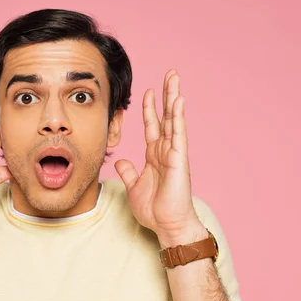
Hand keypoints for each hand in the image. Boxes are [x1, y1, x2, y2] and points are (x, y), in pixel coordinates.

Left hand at [114, 69, 205, 247]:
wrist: (167, 225)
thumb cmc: (155, 209)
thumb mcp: (133, 186)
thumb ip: (129, 171)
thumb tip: (122, 161)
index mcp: (154, 156)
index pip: (152, 126)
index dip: (149, 109)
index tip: (147, 92)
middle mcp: (165, 150)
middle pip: (166, 116)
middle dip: (166, 95)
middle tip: (169, 74)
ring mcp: (173, 153)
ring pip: (174, 119)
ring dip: (174, 98)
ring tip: (174, 78)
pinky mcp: (179, 158)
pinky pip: (178, 133)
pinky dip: (178, 116)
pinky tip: (178, 100)